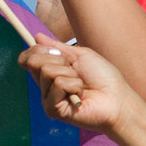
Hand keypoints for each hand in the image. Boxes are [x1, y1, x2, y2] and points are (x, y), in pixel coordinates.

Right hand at [19, 41, 135, 132]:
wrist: (117, 98)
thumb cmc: (103, 77)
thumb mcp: (80, 55)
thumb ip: (57, 47)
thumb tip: (37, 36)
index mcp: (50, 72)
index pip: (27, 58)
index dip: (37, 50)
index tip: (57, 53)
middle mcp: (45, 85)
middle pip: (35, 62)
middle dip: (59, 60)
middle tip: (76, 71)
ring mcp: (47, 98)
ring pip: (47, 71)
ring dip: (71, 74)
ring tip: (81, 85)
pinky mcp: (52, 109)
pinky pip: (58, 84)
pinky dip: (73, 85)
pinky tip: (80, 95)